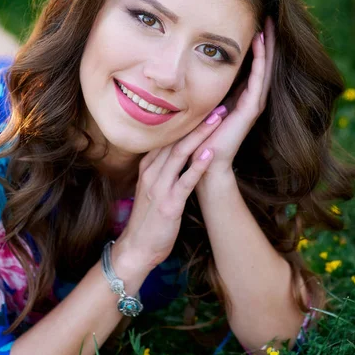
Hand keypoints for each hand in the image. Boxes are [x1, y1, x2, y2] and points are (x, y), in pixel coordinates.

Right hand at [116, 110, 225, 268]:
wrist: (136, 248)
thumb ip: (161, 171)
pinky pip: (185, 181)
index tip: (205, 109)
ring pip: (180, 154)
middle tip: (217, 106)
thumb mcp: (150, 189)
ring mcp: (159, 187)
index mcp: (148, 168)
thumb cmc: (148, 220)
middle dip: (197, 123)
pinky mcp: (169, 204)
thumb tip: (176, 155)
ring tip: (217, 121)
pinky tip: (210, 154)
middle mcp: (152, 173)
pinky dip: (198, 166)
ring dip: (200, 136)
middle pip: (176, 141)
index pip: (168, 138)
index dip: (187, 123)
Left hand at [189, 17, 274, 178]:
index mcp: (238, 97)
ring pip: (264, 68)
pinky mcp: (250, 109)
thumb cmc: (198, 139)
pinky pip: (258, 78)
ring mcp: (252, 104)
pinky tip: (260, 41)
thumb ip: (198, 91)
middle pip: (261, 63)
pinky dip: (260, 59)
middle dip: (264, 40)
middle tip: (267, 15)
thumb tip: (182, 70)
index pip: (250, 65)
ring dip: (266, 46)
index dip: (253, 45)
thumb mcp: (199, 107)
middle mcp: (249, 99)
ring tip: (268, 23)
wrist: (205, 165)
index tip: (251, 22)